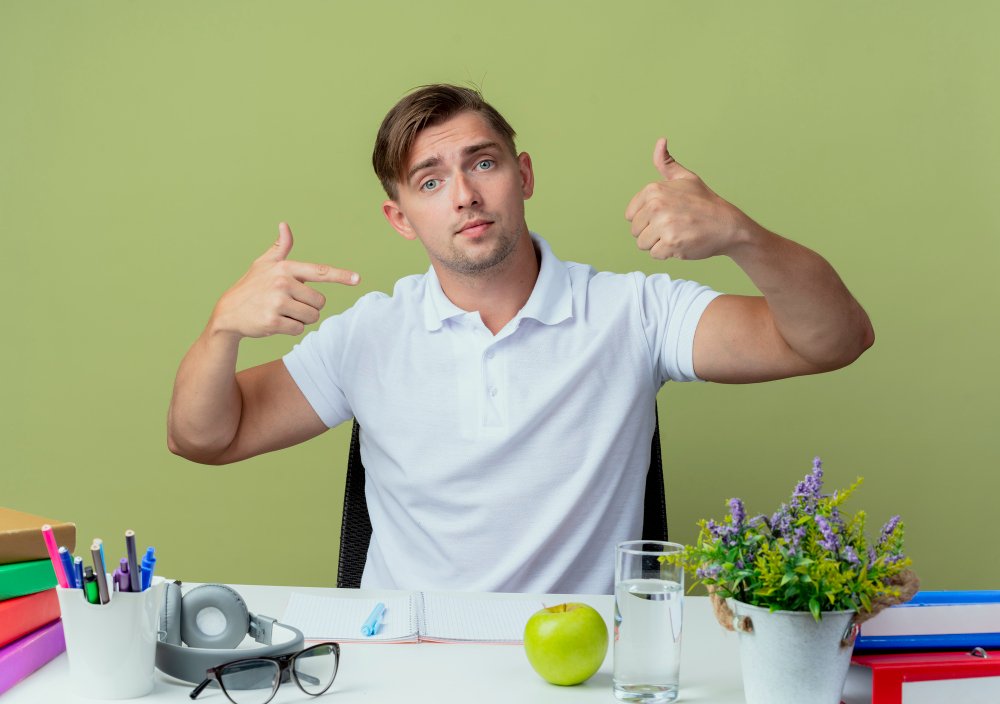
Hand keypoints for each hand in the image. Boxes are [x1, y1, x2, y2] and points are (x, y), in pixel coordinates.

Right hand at [210, 222, 359, 338]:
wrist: (228, 313)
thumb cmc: (250, 287)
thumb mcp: (263, 264)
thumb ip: (280, 247)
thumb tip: (285, 225)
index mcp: (285, 268)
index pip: (319, 271)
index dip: (341, 276)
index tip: (357, 279)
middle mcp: (282, 283)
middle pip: (320, 302)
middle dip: (309, 306)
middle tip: (288, 304)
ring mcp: (277, 302)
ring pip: (311, 317)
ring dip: (301, 319)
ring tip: (281, 312)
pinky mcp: (273, 321)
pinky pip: (299, 329)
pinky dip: (291, 329)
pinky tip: (275, 322)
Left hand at [625, 138, 750, 260]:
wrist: (728, 225)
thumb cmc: (705, 202)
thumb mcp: (686, 178)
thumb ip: (666, 163)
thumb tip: (660, 141)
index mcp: (653, 190)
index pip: (631, 215)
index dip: (646, 219)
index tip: (665, 216)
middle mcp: (656, 205)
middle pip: (635, 231)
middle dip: (651, 233)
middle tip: (673, 226)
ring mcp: (664, 225)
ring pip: (642, 244)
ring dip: (658, 244)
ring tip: (676, 234)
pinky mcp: (671, 243)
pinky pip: (655, 255)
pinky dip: (667, 253)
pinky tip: (682, 243)